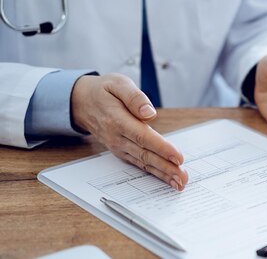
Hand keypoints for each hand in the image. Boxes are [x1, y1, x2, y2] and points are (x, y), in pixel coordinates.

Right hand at [71, 74, 188, 189]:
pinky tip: (167, 179)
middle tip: (184, 178)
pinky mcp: (121, 151)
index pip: (142, 137)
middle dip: (166, 168)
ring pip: (143, 163)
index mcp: (117, 120)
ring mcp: (118, 146)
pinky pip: (139, 164)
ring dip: (162, 174)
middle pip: (145, 155)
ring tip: (180, 183)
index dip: (161, 148)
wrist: (81, 102)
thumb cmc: (103, 90)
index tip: (178, 157)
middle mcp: (117, 137)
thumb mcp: (118, 84)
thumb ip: (134, 97)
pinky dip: (154, 173)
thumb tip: (150, 113)